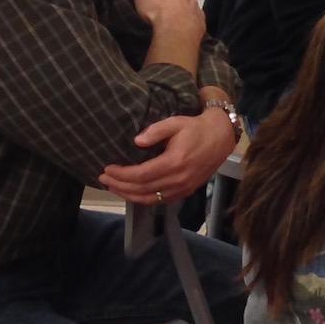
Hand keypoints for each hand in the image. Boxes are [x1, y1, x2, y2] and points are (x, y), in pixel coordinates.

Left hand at [99, 108, 236, 205]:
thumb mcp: (175, 123)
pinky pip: (160, 201)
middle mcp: (178, 179)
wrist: (221, 137)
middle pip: (142, 189)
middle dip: (120, 186)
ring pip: (150, 199)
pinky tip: (132, 192)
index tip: (107, 169)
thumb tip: (137, 141)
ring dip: (128, 195)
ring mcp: (183, 188)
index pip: (141, 175)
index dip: (121, 175)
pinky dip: (143, 199)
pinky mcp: (186, 191)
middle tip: (104, 179)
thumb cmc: (195, 128)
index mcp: (174, 162)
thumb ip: (155, 131)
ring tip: (113, 187)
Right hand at [127, 0, 205, 40]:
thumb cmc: (155, 8)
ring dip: (175, 6)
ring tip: (165, 18)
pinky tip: (177, 25)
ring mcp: (192, 1)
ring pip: (182, 1)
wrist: (175, 29)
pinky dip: (185, 18)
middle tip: (154, 8)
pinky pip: (190, 14)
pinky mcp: (198, 16)